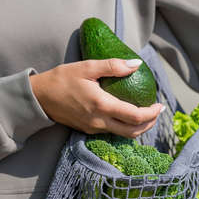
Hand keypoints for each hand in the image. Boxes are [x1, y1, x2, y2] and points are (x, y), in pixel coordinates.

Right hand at [30, 59, 163, 137]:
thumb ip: (113, 66)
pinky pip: (113, 132)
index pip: (135, 117)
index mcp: (102, 106)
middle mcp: (100, 122)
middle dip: (150, 123)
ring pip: (124, 134)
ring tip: (148, 114)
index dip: (152, 113)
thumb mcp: (87, 67)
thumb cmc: (62, 79)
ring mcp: (94, 129)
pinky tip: (129, 115)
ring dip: (139, 127)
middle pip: (133, 131)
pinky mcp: (89, 130)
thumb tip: (137, 64)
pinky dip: (126, 126)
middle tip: (158, 111)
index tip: (161, 105)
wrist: (38, 97)